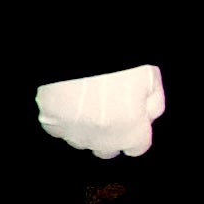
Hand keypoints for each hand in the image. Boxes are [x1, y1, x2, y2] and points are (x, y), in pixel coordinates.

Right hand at [36, 64, 164, 158]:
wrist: (81, 53)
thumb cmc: (119, 64)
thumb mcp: (150, 78)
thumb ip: (153, 104)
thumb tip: (147, 116)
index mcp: (130, 132)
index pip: (137, 148)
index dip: (136, 132)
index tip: (132, 118)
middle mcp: (102, 141)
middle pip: (107, 150)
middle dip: (110, 134)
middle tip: (108, 107)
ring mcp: (73, 134)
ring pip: (82, 141)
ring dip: (87, 128)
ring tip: (86, 101)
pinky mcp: (50, 122)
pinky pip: (58, 128)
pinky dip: (63, 118)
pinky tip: (67, 100)